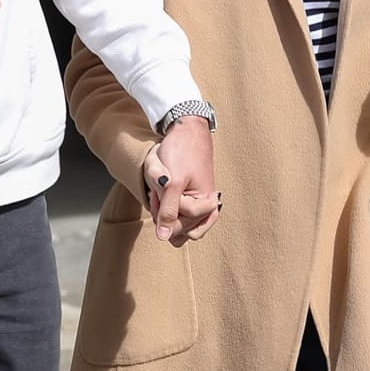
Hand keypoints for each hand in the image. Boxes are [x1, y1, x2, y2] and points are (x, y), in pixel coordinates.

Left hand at [144, 117, 218, 243]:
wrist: (186, 132)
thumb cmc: (181, 153)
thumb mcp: (171, 182)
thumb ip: (168, 211)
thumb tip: (164, 238)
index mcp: (208, 206)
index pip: (177, 223)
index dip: (163, 205)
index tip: (163, 185)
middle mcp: (207, 211)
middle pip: (176, 228)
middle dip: (163, 208)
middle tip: (161, 187)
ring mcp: (199, 209)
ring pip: (173, 225)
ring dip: (163, 207)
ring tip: (163, 190)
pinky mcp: (192, 205)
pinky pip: (175, 218)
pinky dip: (165, 207)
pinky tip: (165, 195)